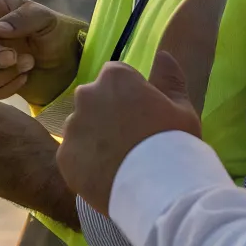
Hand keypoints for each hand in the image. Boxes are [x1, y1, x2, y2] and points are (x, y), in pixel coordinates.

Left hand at [58, 51, 200, 216]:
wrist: (158, 190)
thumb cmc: (174, 144)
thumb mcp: (182, 109)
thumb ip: (170, 77)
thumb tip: (162, 54)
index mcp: (115, 78)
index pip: (117, 76)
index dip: (131, 94)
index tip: (143, 115)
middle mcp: (86, 96)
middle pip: (95, 100)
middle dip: (108, 113)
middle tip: (130, 140)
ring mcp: (72, 127)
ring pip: (82, 128)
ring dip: (95, 138)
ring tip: (119, 162)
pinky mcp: (64, 157)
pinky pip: (74, 155)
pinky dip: (86, 163)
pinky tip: (107, 176)